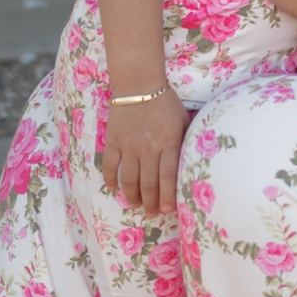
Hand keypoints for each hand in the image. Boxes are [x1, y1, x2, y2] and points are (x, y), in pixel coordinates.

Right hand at [101, 89, 191, 216]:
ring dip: (132, 195)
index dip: (168, 196)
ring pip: (129, 179)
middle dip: (151, 202)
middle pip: (148, 183)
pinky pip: (109, 165)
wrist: (139, 83)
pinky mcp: (113, 141)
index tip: (168, 210)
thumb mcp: (183, 121)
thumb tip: (187, 165)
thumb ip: (184, 142)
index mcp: (168, 143)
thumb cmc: (165, 102)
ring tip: (135, 204)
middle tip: (153, 213)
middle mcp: (148, 148)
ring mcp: (128, 146)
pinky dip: (111, 179)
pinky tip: (114, 188)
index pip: (168, 176)